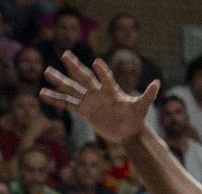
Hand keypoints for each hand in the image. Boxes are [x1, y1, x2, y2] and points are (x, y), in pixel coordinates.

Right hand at [42, 54, 158, 147]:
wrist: (128, 130)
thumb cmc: (136, 117)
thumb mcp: (142, 107)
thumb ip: (148, 95)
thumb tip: (158, 83)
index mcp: (111, 91)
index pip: (105, 78)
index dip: (102, 71)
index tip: (96, 62)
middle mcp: (98, 93)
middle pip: (84, 77)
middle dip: (75, 67)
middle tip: (65, 54)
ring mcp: (89, 101)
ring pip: (72, 89)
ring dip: (60, 81)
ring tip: (46, 71)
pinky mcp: (84, 111)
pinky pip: (67, 104)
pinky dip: (56, 100)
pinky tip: (43, 93)